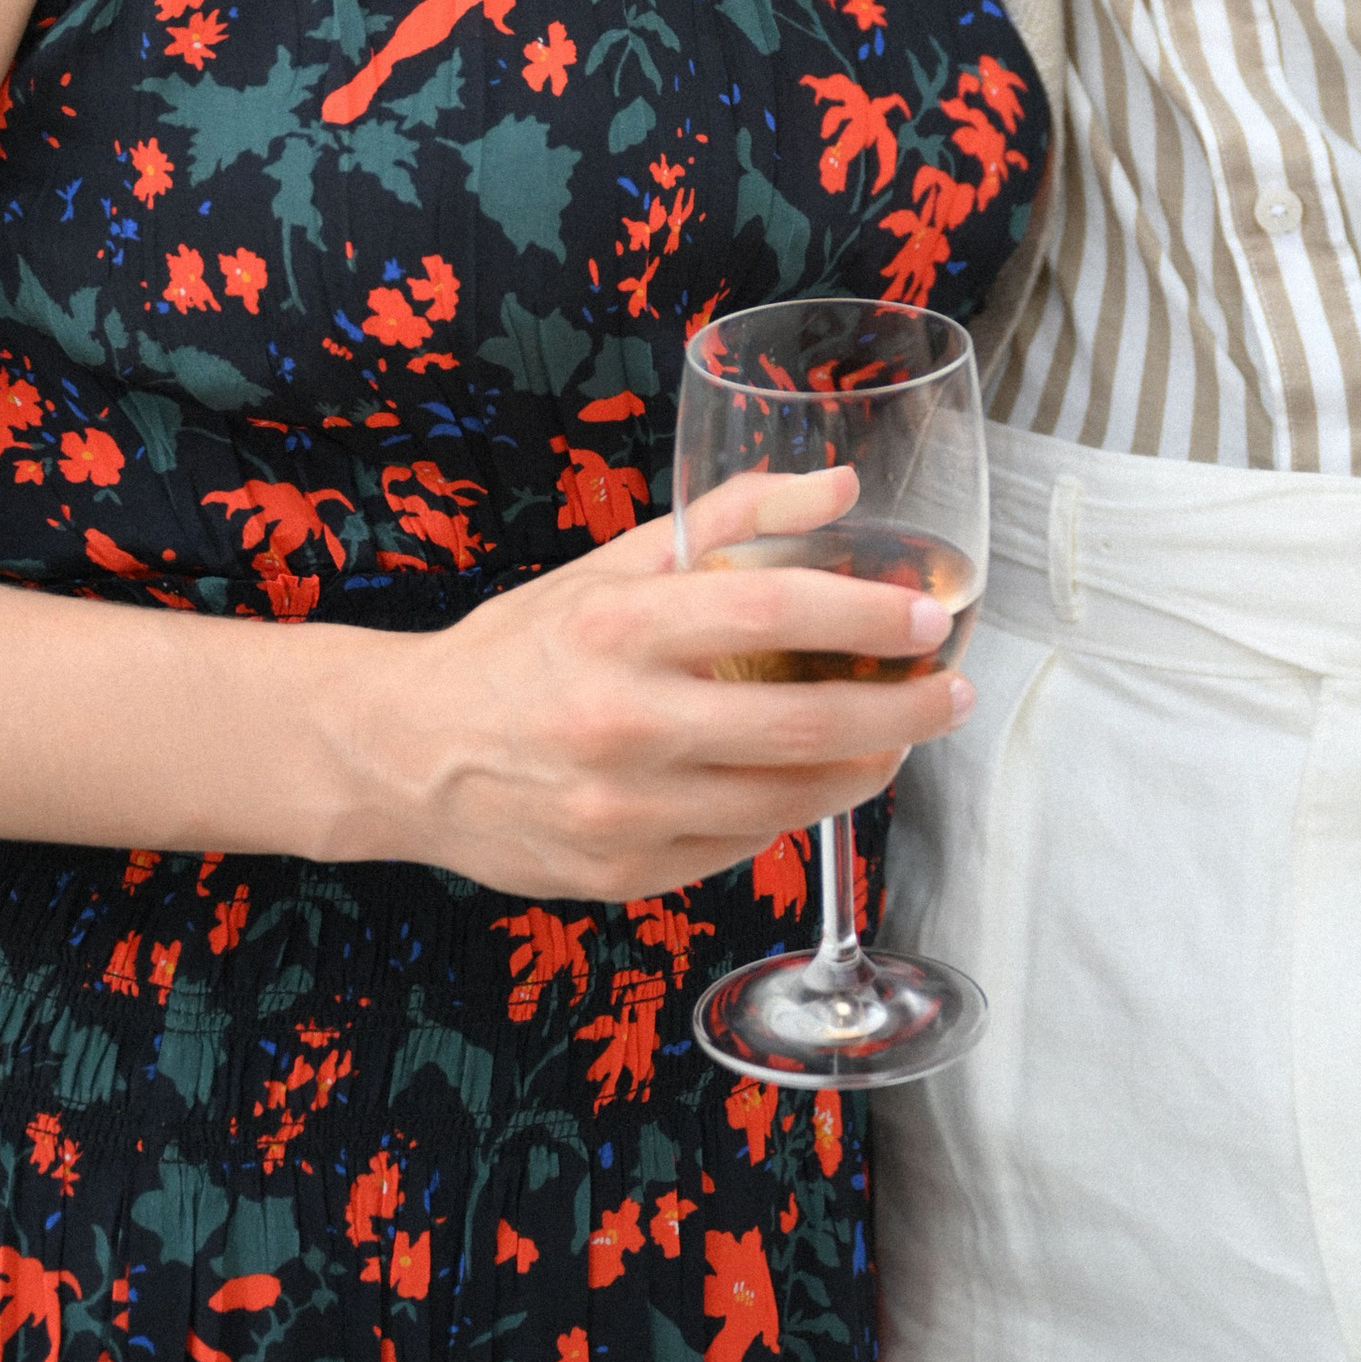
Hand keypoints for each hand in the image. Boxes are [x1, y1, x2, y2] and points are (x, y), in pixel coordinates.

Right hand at [354, 469, 975, 901]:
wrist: (410, 753)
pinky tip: (811, 782)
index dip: (866, 613)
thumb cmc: (522, 647)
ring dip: (863, 770)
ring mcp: (623, 809)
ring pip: (785, 801)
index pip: (772, 610)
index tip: (929, 616)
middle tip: (950, 692)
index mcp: (619, 627)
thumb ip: (729, 520)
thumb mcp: (612, 565)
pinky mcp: (623, 872)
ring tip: (899, 739)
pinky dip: (787, 813)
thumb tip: (839, 489)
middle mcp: (622, 721)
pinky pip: (739, 847)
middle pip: (801, 724)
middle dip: (901, 710)